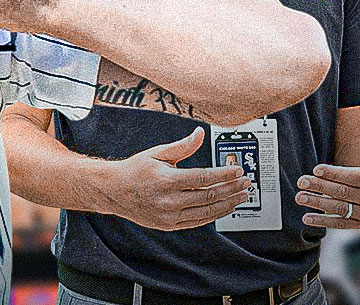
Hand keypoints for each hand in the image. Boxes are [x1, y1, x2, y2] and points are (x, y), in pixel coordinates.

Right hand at [97, 126, 250, 230]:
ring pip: (207, 212)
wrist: (114, 191)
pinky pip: (197, 221)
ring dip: (228, 204)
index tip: (238, 171)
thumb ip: (182, 146)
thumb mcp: (157, 153)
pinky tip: (224, 207)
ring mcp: (169, 216)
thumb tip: (200, 134)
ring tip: (241, 196)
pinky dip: (213, 214)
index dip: (224, 175)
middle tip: (246, 183)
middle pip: (209, 196)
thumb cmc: (135, 169)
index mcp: (167, 180)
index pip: (204, 178)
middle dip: (231, 189)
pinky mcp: (169, 225)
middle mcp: (169, 201)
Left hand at [296, 119, 359, 228]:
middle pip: (344, 192)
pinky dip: (324, 222)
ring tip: (300, 197)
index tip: (316, 169)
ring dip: (318, 203)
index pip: (355, 177)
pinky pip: (341, 223)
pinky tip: (306, 218)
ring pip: (341, 208)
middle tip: (301, 181)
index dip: (335, 174)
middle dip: (321, 187)